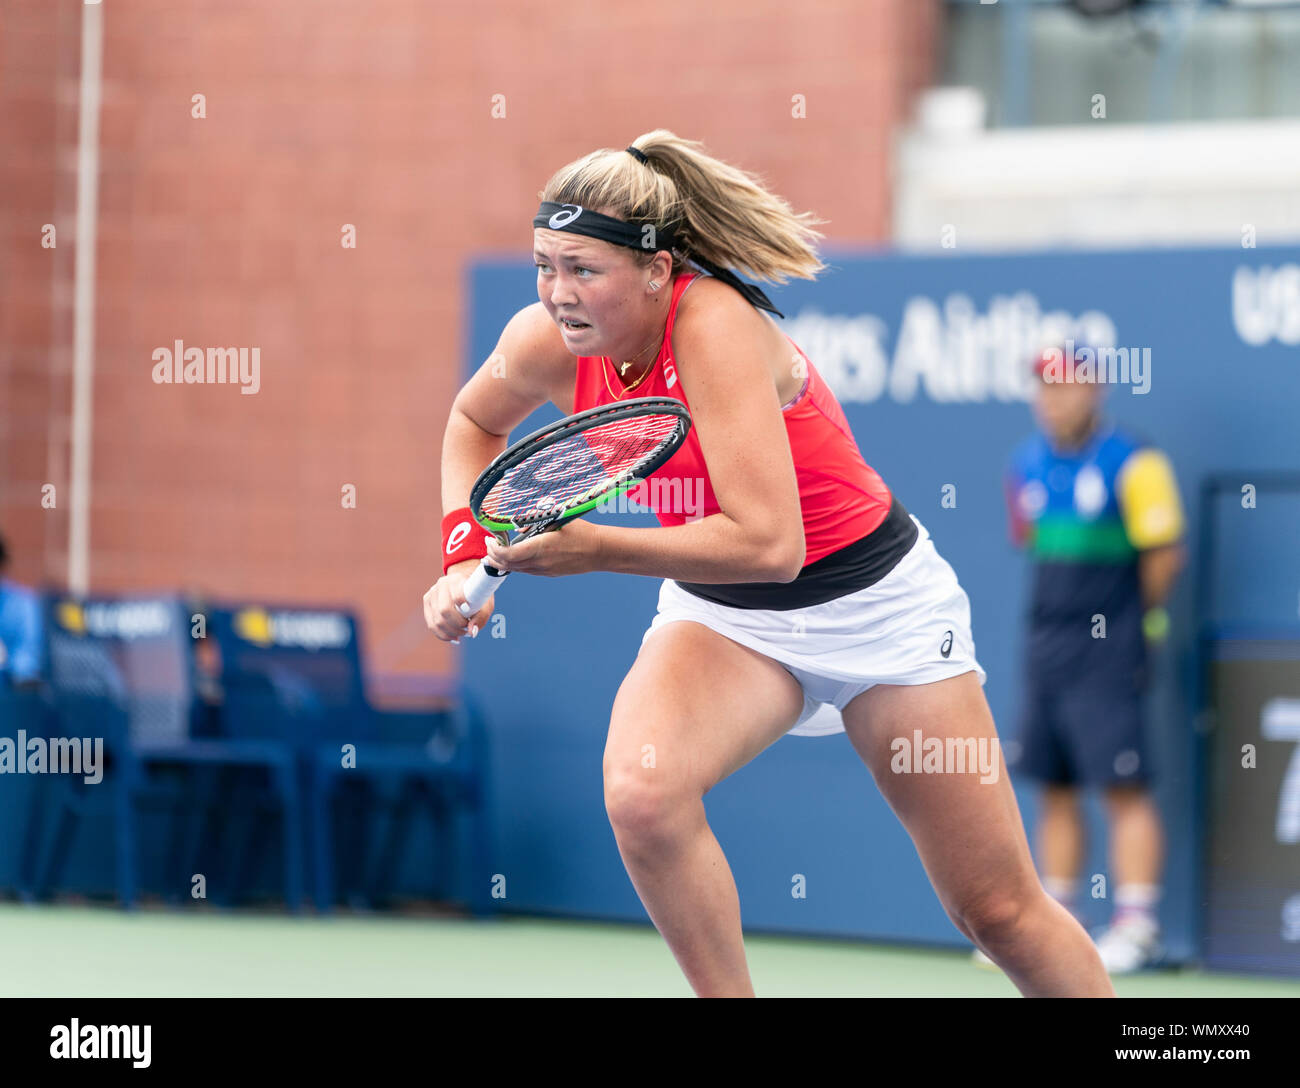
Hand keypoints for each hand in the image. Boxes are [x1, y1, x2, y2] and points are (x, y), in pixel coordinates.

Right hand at [423, 560, 493, 644]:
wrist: (467, 585)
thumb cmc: (478, 595)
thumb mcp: (486, 603)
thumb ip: (481, 617)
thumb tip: (471, 633)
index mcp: (457, 580)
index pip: (457, 596)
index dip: (463, 610)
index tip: (470, 619)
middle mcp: (442, 584)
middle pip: (444, 610)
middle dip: (457, 625)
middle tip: (467, 628)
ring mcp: (432, 594)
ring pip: (437, 621)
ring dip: (451, 632)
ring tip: (462, 633)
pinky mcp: (427, 603)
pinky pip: (432, 625)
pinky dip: (443, 635)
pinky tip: (454, 638)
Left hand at [485, 518, 603, 577]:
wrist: (599, 551)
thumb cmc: (581, 532)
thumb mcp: (558, 520)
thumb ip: (536, 522)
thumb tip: (518, 527)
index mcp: (540, 548)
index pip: (508, 554)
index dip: (495, 549)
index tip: (490, 539)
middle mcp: (540, 563)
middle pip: (507, 564)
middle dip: (493, 556)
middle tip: (488, 545)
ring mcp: (544, 570)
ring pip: (515, 570)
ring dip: (502, 562)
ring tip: (494, 553)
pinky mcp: (548, 573)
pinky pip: (526, 571)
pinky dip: (514, 565)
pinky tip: (512, 557)